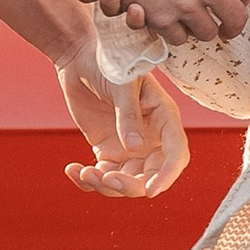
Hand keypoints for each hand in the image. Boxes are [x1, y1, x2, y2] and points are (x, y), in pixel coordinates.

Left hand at [59, 64, 189, 198]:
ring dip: (106, 186)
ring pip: (126, 182)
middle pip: (151, 175)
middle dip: (130, 186)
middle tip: (105, 179)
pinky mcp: (107, 151)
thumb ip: (128, 115)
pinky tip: (73, 171)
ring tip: (84, 173)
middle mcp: (151, 137)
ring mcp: (129, 147)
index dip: (168, 174)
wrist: (79, 58)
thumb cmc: (109, 62)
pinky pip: (103, 176)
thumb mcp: (122, 84)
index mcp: (163, 118)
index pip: (176, 153)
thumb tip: (134, 148)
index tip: (151, 190)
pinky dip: (88, 181)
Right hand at [65, 0, 249, 47]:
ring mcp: (185, 3)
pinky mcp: (162, 19)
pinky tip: (168, 21)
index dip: (241, 0)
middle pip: (237, 17)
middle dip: (232, 27)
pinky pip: (179, 38)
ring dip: (200, 30)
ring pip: (207, 32)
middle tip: (225, 29)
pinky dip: (174, 33)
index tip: (234, 4)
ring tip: (192, 22)